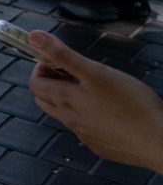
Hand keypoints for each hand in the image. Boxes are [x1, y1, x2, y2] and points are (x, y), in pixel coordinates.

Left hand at [28, 30, 162, 172]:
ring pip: (65, 116)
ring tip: (90, 91)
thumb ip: (64, 55)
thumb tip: (34, 37)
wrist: (159, 143)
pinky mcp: (102, 148)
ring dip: (67, 101)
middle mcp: (70, 121)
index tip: (54, 63)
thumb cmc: (132, 106)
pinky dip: (86, 119)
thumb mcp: (96, 72)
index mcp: (65, 100)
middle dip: (50, 84)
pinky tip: (106, 113)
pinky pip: (85, 131)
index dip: (40, 70)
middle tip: (69, 74)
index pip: (35, 84)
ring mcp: (86, 136)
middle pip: (45, 101)